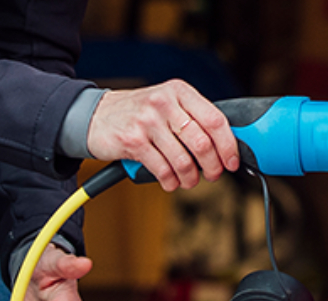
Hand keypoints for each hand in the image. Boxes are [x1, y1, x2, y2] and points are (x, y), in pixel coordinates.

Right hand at [87, 79, 239, 191]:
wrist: (95, 116)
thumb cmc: (138, 113)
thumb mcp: (167, 104)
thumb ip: (193, 118)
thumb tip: (225, 145)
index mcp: (179, 91)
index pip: (215, 119)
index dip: (228, 145)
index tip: (232, 162)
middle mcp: (164, 102)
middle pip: (202, 143)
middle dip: (212, 166)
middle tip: (212, 175)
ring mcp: (147, 121)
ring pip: (183, 160)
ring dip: (190, 178)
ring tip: (188, 180)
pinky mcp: (132, 140)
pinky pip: (162, 169)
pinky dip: (171, 181)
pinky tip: (170, 181)